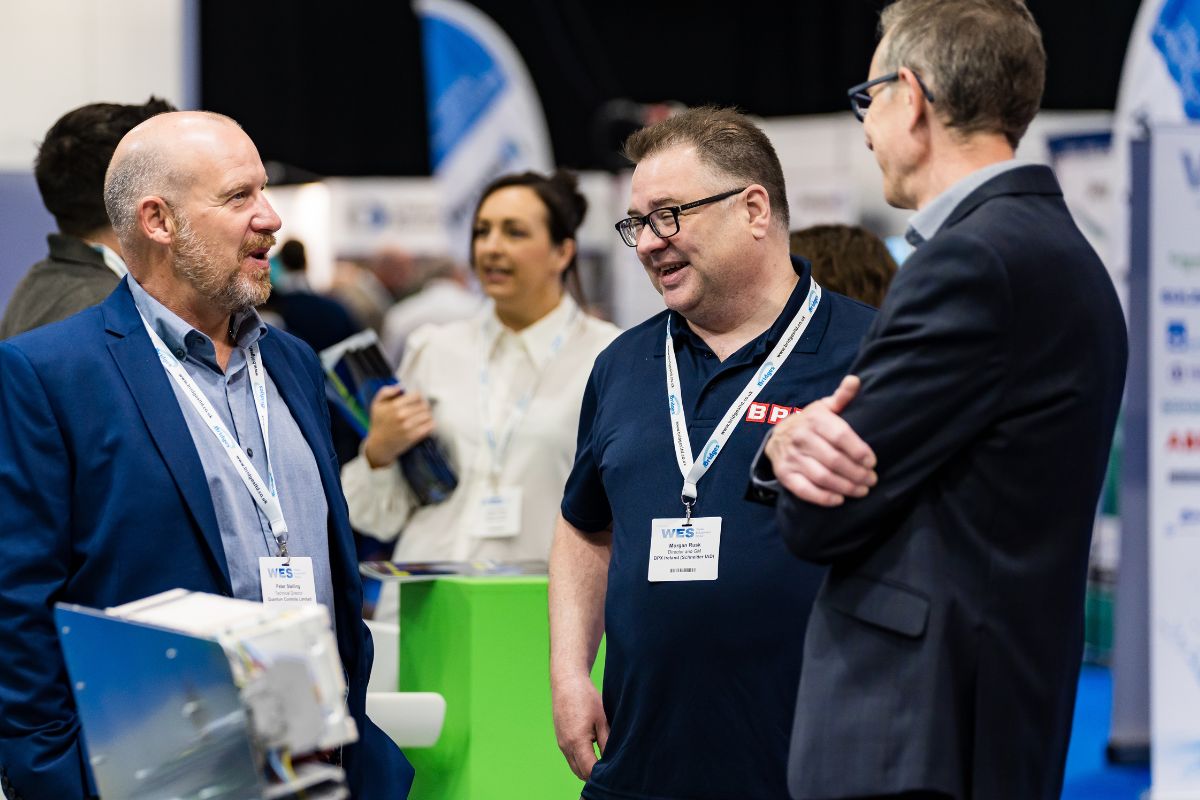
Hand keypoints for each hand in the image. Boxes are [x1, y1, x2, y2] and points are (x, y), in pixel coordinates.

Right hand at [362, 385, 435, 467]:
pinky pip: (430, 426)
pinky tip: (424, 424)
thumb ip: (386, 391)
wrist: (379, 445)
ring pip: (428, 415)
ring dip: (427, 415)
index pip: (417, 396)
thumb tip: (400, 386)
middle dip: (424, 406)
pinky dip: (430, 424)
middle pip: (424, 405)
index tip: (416, 400)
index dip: (418, 397)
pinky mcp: (413, 436)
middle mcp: (402, 415)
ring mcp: (408, 427)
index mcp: (394, 406)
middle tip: (420, 409)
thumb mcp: (377, 404)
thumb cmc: (379, 423)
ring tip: (422, 417)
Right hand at [552, 673, 607, 779]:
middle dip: (594, 775)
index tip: (614, 772)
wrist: (567, 682)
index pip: (589, 770)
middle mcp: (566, 746)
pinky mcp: (560, 739)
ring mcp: (561, 743)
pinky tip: (593, 753)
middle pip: (580, 773)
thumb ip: (607, 742)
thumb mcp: (602, 720)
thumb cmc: (586, 698)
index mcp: (577, 741)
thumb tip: (612, 760)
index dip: (601, 775)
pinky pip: (570, 758)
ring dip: (587, 769)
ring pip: (574, 766)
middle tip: (611, 770)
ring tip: (603, 762)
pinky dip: (580, 761)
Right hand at [765, 375, 876, 505]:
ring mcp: (791, 457)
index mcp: (814, 419)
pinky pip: (805, 490)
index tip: (873, 462)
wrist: (777, 437)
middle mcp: (800, 438)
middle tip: (871, 480)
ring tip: (862, 490)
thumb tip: (854, 381)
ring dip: (846, 487)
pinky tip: (839, 499)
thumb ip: (842, 397)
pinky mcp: (784, 475)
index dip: (859, 451)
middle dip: (857, 473)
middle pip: (834, 460)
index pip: (841, 436)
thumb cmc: (810, 423)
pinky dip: (823, 498)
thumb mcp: (824, 407)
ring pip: (822, 477)